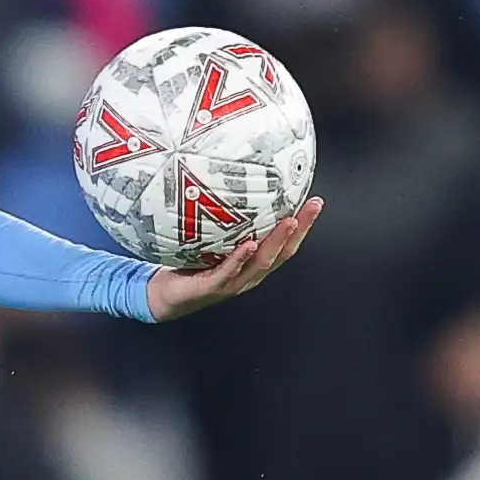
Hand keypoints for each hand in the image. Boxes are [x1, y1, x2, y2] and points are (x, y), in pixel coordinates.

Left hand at [147, 198, 323, 321]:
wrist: (164, 297)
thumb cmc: (188, 267)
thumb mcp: (211, 240)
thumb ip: (224, 221)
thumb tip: (228, 183)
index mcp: (252, 264)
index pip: (284, 243)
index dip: (304, 225)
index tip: (315, 202)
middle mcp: (248, 275)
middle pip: (282, 252)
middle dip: (300, 229)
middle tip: (312, 207)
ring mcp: (233, 283)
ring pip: (261, 262)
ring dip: (277, 241)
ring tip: (290, 222)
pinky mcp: (212, 288)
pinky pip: (229, 271)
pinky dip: (240, 258)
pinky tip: (248, 245)